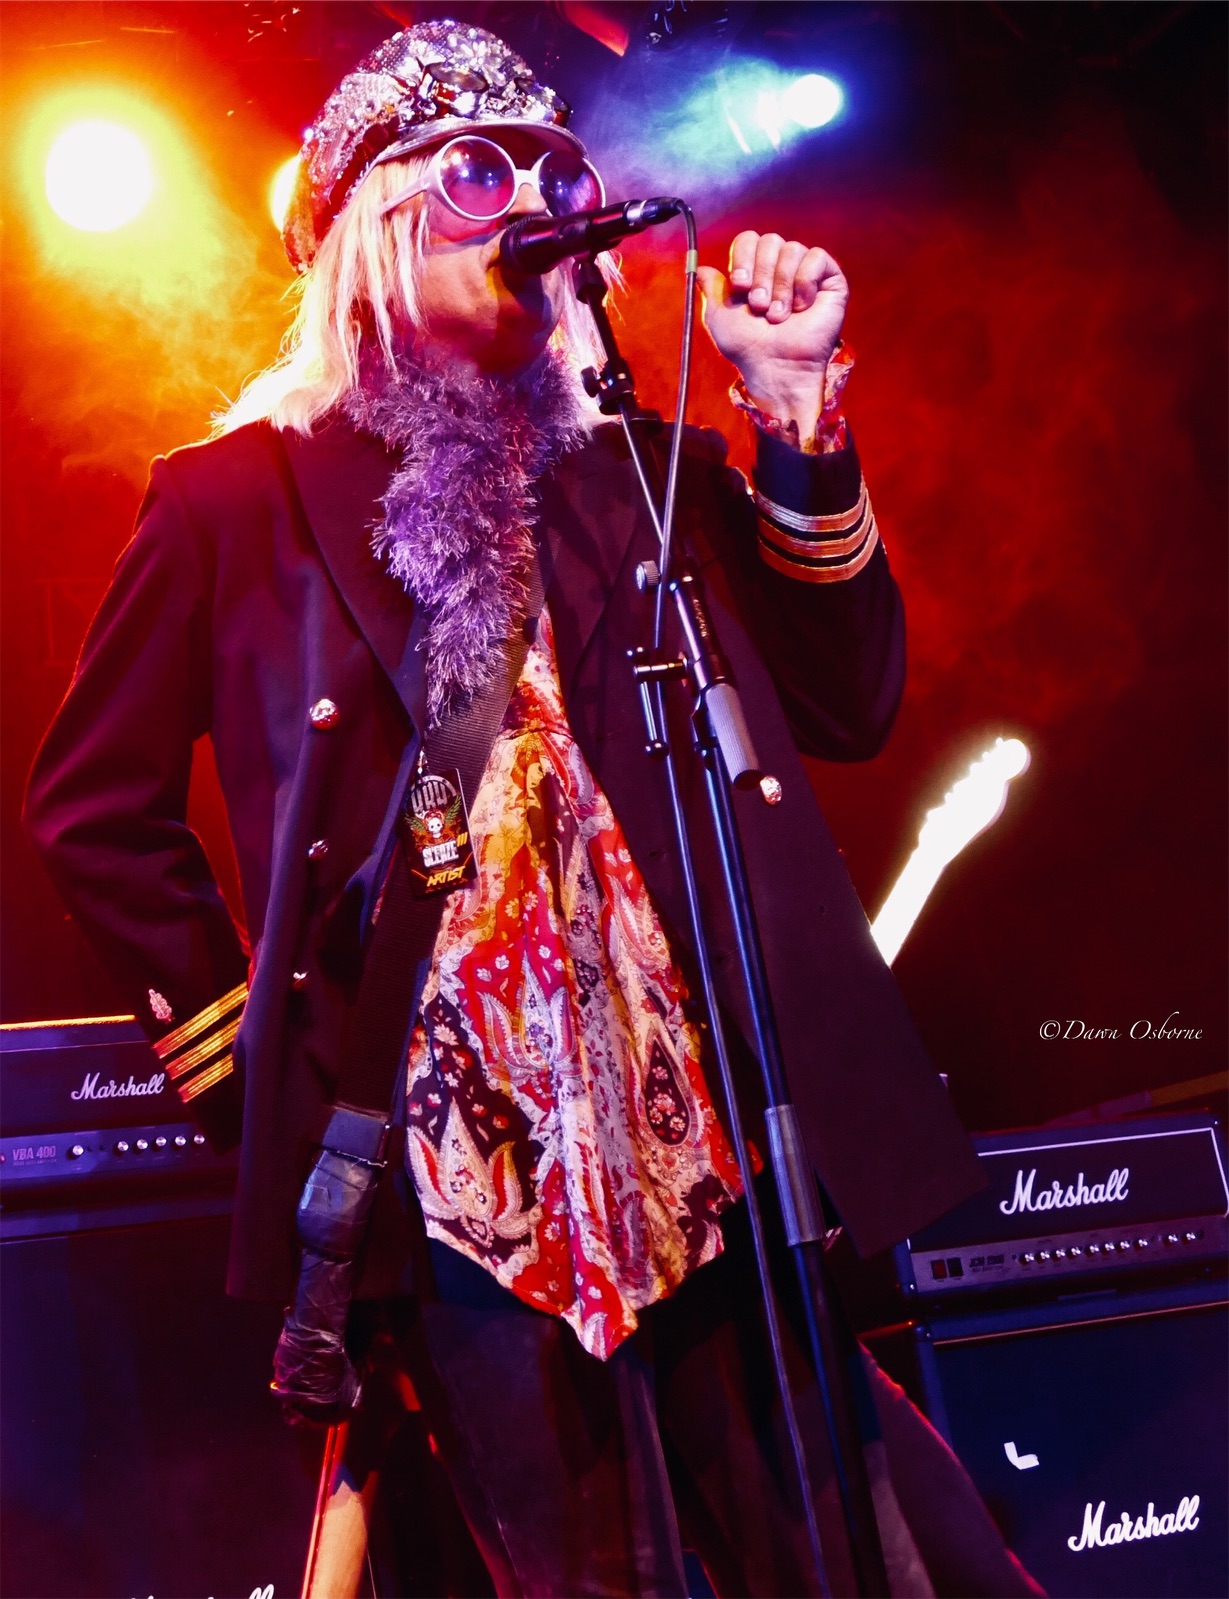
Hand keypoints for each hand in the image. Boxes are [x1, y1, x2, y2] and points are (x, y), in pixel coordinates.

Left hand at [697, 231, 848, 438]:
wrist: (774, 367)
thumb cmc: (747, 347)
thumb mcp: (718, 316)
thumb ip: (710, 289)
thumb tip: (700, 269)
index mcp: (756, 270)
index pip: (748, 239)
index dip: (743, 258)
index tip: (740, 286)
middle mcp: (781, 267)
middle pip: (770, 240)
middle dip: (761, 274)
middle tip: (759, 306)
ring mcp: (806, 272)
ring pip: (792, 249)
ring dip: (781, 286)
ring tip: (778, 315)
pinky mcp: (830, 280)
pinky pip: (817, 257)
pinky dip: (804, 282)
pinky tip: (801, 306)